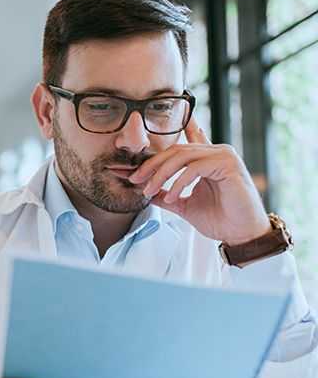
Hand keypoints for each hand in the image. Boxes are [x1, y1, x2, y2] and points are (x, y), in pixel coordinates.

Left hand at [128, 116, 270, 244]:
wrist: (241, 234)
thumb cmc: (220, 220)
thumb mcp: (185, 205)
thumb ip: (167, 195)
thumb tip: (147, 191)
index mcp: (207, 159)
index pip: (183, 143)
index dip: (158, 147)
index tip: (141, 154)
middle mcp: (216, 152)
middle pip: (176, 150)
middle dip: (152, 165)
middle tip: (135, 179)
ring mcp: (223, 155)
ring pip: (183, 156)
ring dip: (161, 174)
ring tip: (150, 190)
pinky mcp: (228, 164)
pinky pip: (195, 168)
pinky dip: (179, 182)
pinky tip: (172, 195)